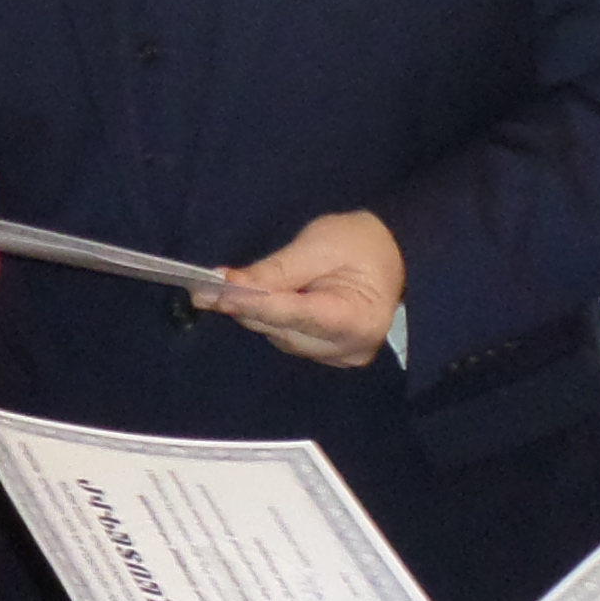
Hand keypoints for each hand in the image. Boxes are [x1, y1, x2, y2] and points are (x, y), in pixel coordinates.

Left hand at [205, 208, 405, 368]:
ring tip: (226, 290)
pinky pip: (287, 339)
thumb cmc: (361, 242)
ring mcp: (340, 357)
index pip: (294, 314)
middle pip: (282, 330)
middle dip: (246, 306)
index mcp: (356, 320)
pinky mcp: (330, 356)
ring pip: (279, 337)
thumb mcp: (320, 244)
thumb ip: (277, 269)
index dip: (253, 303)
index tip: (216, 292)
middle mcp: (349, 349)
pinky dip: (270, 319)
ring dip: (254, 312)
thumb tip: (229, 282)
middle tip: (205, 288)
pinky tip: (255, 301)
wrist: (394, 253)